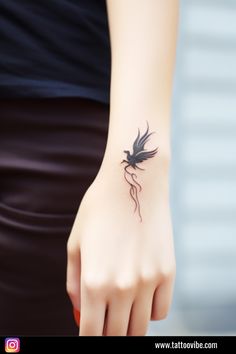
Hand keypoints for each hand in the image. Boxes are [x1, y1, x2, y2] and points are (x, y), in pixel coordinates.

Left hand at [66, 176, 174, 335]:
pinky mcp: (168, 272)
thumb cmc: (98, 210)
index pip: (91, 333)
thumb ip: (74, 284)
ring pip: (140, 328)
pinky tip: (141, 296)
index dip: (89, 338)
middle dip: (107, 333)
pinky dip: (149, 311)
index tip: (90, 332)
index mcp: (95, 281)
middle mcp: (123, 287)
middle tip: (105, 320)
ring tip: (122, 311)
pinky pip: (161, 310)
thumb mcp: (75, 244)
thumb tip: (81, 313)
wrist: (133, 182)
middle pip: (117, 335)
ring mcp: (149, 281)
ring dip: (129, 326)